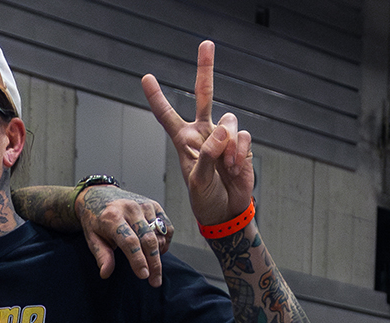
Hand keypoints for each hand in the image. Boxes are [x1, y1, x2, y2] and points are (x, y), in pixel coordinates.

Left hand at [76, 186, 170, 286]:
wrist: (99, 195)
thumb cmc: (96, 220)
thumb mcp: (92, 237)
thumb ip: (101, 255)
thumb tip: (105, 273)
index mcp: (112, 217)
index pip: (129, 241)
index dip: (137, 259)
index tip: (143, 275)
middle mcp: (130, 209)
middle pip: (148, 239)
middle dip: (153, 262)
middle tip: (154, 281)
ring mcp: (144, 205)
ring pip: (159, 233)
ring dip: (159, 253)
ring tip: (153, 267)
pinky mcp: (153, 205)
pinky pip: (166, 226)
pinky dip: (165, 240)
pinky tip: (159, 250)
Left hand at [142, 41, 253, 228]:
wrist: (227, 211)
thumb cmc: (205, 198)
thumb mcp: (197, 181)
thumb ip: (206, 156)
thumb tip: (222, 132)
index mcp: (184, 141)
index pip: (167, 116)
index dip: (157, 97)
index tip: (146, 78)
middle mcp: (204, 132)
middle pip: (205, 94)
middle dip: (205, 68)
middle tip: (206, 44)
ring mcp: (223, 137)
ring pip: (230, 121)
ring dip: (228, 145)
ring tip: (225, 166)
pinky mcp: (241, 144)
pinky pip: (243, 137)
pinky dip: (240, 152)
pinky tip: (235, 167)